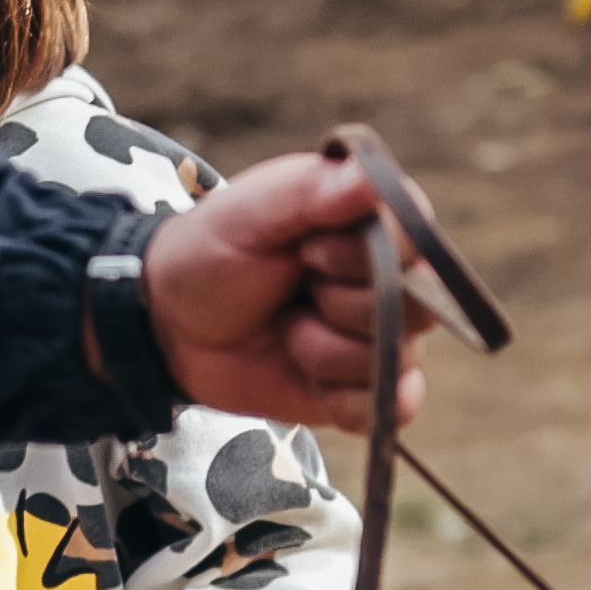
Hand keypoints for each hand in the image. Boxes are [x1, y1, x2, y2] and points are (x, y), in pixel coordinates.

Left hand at [143, 147, 453, 426]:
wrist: (175, 326)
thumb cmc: (214, 253)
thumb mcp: (249, 212)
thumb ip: (310, 191)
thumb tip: (372, 180)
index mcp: (374, 221)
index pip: (415, 242)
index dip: (359, 257)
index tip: (306, 250)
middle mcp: (395, 279)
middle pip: (416, 308)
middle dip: (339, 307)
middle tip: (293, 290)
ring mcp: (385, 337)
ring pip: (394, 360)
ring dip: (324, 353)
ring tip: (286, 329)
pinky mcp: (369, 389)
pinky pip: (391, 409)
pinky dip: (344, 400)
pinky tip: (305, 375)